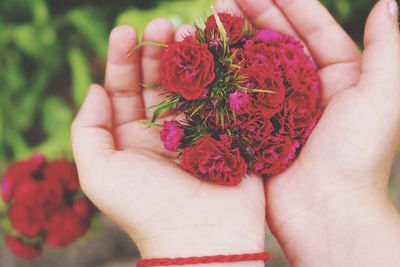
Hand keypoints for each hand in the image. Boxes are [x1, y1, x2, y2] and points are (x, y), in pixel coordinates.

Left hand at [71, 18, 265, 264]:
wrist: (201, 236)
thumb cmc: (146, 207)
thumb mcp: (98, 173)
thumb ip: (87, 130)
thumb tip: (95, 89)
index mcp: (131, 140)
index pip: (123, 91)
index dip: (123, 60)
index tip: (125, 30)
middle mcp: (162, 133)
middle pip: (156, 83)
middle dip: (156, 52)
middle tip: (162, 23)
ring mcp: (196, 132)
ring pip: (188, 86)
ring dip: (186, 57)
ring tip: (186, 30)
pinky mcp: (225, 134)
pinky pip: (217, 98)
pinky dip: (215, 75)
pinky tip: (213, 52)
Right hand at [223, 0, 399, 265]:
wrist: (327, 214)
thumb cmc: (358, 156)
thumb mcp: (384, 98)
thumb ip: (388, 50)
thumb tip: (386, 5)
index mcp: (341, 78)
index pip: (313, 30)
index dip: (288, 5)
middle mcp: (308, 91)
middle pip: (278, 44)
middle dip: (253, 18)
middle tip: (223, 1)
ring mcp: (279, 111)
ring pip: (255, 68)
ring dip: (234, 45)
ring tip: (210, 23)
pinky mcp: (257, 131)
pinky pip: (239, 98)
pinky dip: (223, 80)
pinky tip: (206, 63)